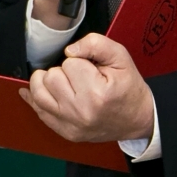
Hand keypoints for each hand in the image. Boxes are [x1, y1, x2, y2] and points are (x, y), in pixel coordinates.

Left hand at [22, 33, 153, 143]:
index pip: (68, 63)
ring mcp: (71, 125)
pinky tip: (43, 92)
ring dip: (47, 84)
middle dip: (63, 72)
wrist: (138, 118)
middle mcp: (81, 112)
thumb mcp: (120, 57)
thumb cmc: (128, 88)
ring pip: (38, 93)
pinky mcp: (66, 132)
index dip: (79, 61)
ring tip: (62, 82)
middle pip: (50, 77)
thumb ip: (95, 44)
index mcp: (96, 93)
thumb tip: (69, 50)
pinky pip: (39, 112)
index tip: (90, 69)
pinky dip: (38, 99)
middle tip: (79, 77)